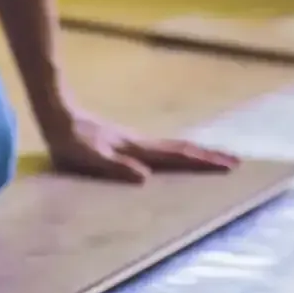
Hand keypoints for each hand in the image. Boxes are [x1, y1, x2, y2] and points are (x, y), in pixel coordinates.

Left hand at [44, 112, 239, 183]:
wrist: (58, 115)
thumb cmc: (70, 140)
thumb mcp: (90, 158)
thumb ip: (115, 167)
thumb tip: (145, 177)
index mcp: (137, 148)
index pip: (177, 155)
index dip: (203, 161)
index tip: (228, 165)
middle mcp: (141, 143)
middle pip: (181, 149)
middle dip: (208, 156)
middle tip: (235, 162)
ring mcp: (134, 141)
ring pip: (172, 148)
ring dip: (195, 153)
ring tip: (214, 159)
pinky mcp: (126, 142)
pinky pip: (159, 149)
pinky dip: (176, 153)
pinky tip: (175, 158)